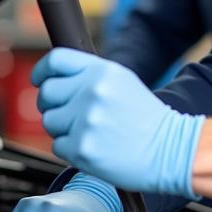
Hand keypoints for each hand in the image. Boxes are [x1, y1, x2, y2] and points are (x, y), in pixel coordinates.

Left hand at [33, 48, 204, 196]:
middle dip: (53, 105)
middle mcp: (92, 92)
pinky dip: (71, 150)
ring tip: (90, 132)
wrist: (170, 150)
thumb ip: (90, 76)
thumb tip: (53, 79)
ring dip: (63, 129)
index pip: (55, 61)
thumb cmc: (147, 120)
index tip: (40, 81)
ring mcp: (86, 121)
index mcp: (102, 72)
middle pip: (47, 93)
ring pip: (49, 121)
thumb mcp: (123, 83)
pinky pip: (57, 146)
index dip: (42, 71)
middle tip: (71, 115)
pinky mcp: (82, 148)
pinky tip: (94, 147)